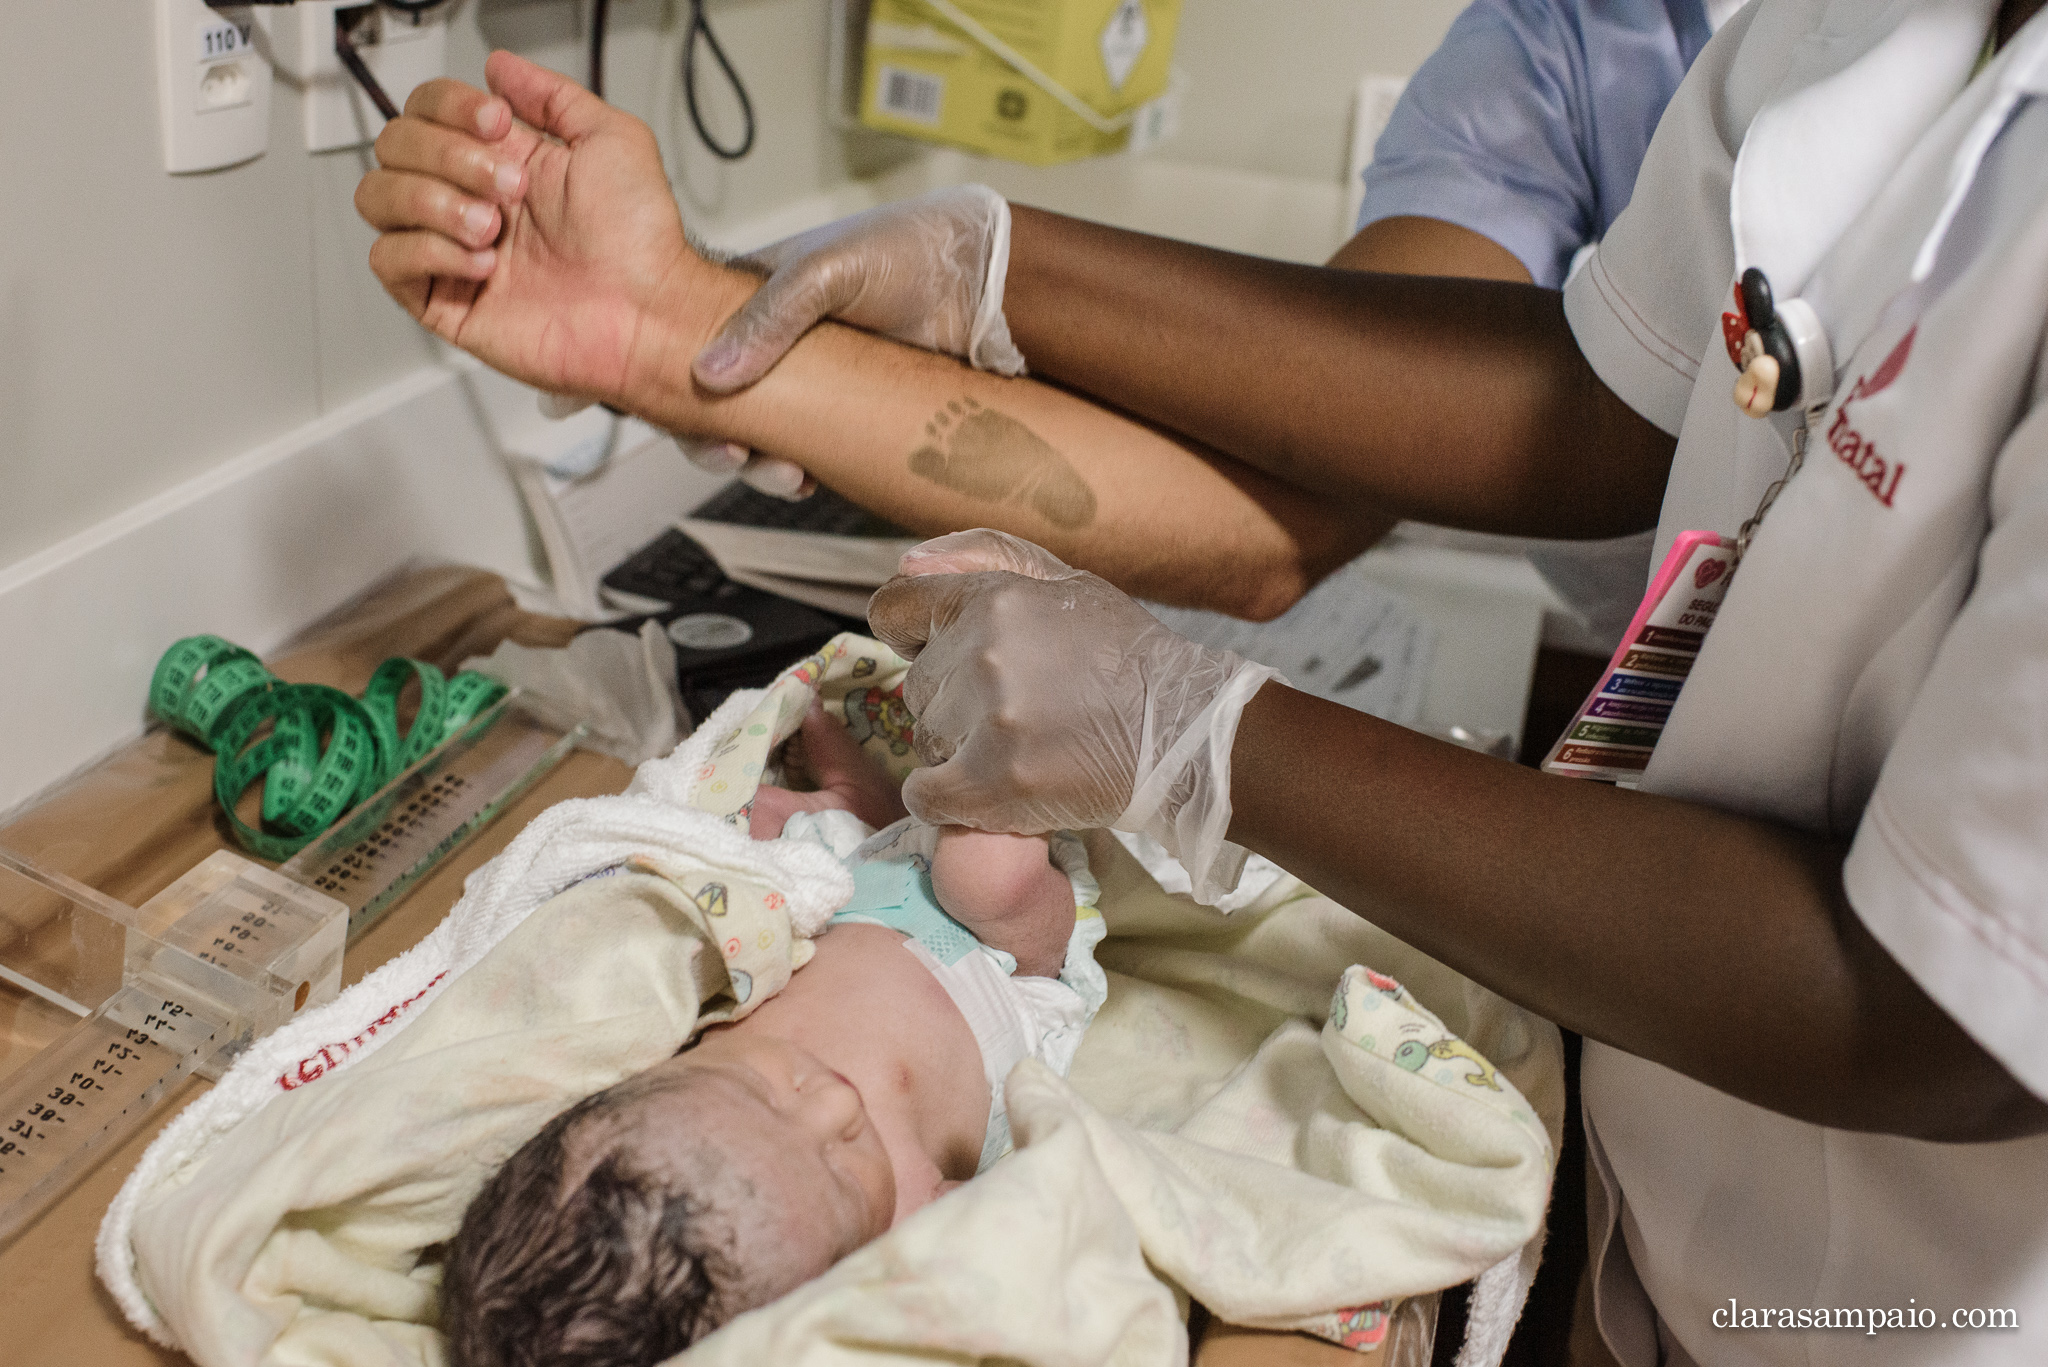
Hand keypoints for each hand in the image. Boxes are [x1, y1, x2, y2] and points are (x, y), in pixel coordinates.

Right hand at [355, 52, 698, 407]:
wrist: (646, 313)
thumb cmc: (640, 241)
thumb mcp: (612, 139)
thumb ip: (552, 96)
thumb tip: (501, 69)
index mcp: (502, 160)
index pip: (427, 109)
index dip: (449, 106)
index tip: (496, 122)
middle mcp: (471, 200)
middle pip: (395, 145)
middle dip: (449, 157)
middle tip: (510, 187)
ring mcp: (452, 250)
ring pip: (378, 198)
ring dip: (433, 202)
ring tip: (493, 227)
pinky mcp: (444, 301)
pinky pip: (388, 260)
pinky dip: (430, 252)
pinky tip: (483, 264)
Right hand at [680, 186, 1023, 499]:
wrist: (989, 283)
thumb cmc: (911, 252)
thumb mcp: (828, 270)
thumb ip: (768, 317)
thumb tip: (710, 375)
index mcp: (752, 291)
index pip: (686, 340)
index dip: (669, 381)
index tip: (674, 416)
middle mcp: (774, 338)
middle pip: (714, 400)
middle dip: (715, 437)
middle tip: (734, 456)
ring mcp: (810, 379)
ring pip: (759, 432)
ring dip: (757, 463)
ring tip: (782, 474)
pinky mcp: (846, 411)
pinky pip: (805, 448)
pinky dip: (796, 469)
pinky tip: (806, 478)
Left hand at [866, 530, 1279, 902]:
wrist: (1185, 732)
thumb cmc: (1127, 656)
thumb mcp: (1066, 583)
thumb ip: (984, 558)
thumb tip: (906, 560)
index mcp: (994, 598)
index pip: (896, 609)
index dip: (910, 636)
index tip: (938, 656)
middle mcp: (984, 652)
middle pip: (917, 686)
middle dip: (952, 700)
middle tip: (1010, 713)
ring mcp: (990, 719)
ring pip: (925, 740)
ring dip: (958, 750)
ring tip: (1017, 748)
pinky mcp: (997, 782)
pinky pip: (928, 796)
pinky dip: (946, 802)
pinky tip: (985, 794)